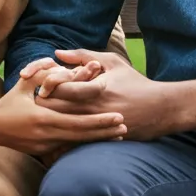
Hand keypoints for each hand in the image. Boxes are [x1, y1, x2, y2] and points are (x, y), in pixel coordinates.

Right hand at [0, 73, 126, 155]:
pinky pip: (66, 149)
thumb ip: (41, 73)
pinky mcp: (43, 152)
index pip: (78, 122)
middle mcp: (46, 135)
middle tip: (125, 126)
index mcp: (43, 118)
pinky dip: (83, 146)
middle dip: (105, 132)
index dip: (99, 121)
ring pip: (76, 144)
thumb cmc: (7, 103)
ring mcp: (45, 146)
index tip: (118, 116)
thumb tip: (59, 62)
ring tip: (118, 136)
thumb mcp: (23, 84)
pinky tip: (98, 144)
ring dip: (97, 140)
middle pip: (82, 136)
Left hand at [35, 49, 172, 140]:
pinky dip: (64, 139)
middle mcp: (96, 109)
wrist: (160, 109)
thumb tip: (57, 53)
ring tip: (41, 117)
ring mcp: (99, 126)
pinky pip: (77, 142)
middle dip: (45, 105)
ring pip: (65, 126)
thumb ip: (83, 55)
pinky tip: (55, 136)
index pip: (64, 88)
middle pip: (60, 109)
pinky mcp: (102, 139)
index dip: (48, 86)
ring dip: (51, 121)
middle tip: (35, 102)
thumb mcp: (111, 62)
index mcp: (97, 88)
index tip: (41, 86)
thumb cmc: (134, 82)